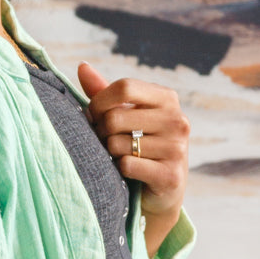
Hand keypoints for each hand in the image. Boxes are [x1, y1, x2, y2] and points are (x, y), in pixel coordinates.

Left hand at [76, 63, 190, 254]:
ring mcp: (177, 148)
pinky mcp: (171, 175)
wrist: (162, 192)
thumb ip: (104, 93)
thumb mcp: (125, 116)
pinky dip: (119, 170)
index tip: (92, 116)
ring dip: (109, 153)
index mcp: (167, 99)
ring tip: (119, 157)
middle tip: (103, 142)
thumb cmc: (139, 146)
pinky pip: (127, 166)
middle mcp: (177, 120)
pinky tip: (128, 173)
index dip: (99, 101)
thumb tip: (82, 66)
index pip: (125, 86)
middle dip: (100, 132)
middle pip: (116, 117)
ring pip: (117, 144)